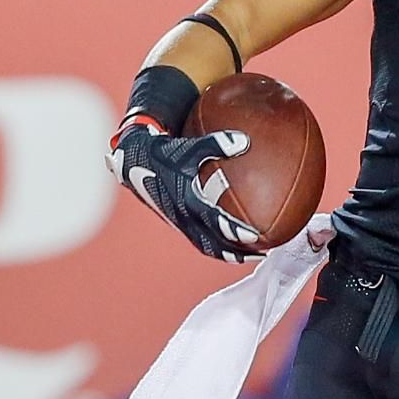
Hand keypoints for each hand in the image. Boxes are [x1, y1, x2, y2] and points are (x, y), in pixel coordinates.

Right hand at [106, 122, 262, 262]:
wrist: (135, 161)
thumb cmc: (166, 153)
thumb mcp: (190, 147)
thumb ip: (217, 144)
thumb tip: (244, 141)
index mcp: (186, 199)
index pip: (212, 220)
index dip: (232, 229)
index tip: (253, 236)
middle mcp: (182, 215)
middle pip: (211, 242)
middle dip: (235, 250)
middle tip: (262, 252)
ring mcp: (179, 222)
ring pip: (206, 246)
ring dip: (228, 254)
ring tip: (255, 256)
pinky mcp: (179, 222)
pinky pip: (200, 240)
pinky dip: (218, 247)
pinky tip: (236, 246)